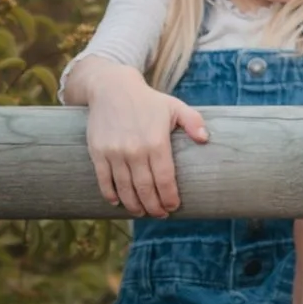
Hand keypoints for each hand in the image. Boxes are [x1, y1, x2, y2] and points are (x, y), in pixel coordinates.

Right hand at [83, 70, 208, 215]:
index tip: (174, 207)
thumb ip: (193, 122)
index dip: (169, 197)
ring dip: (134, 205)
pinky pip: (104, 180)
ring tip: (141, 212)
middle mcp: (135, 150)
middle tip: (160, 215)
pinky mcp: (97, 152)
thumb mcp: (175, 106)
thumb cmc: (148, 101)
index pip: (164, 179)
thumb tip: (205, 139)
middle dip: (154, 207)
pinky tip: (118, 202)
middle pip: (145, 189)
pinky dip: (111, 194)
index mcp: (156, 142)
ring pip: (125, 188)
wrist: (111, 88)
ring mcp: (114, 152)